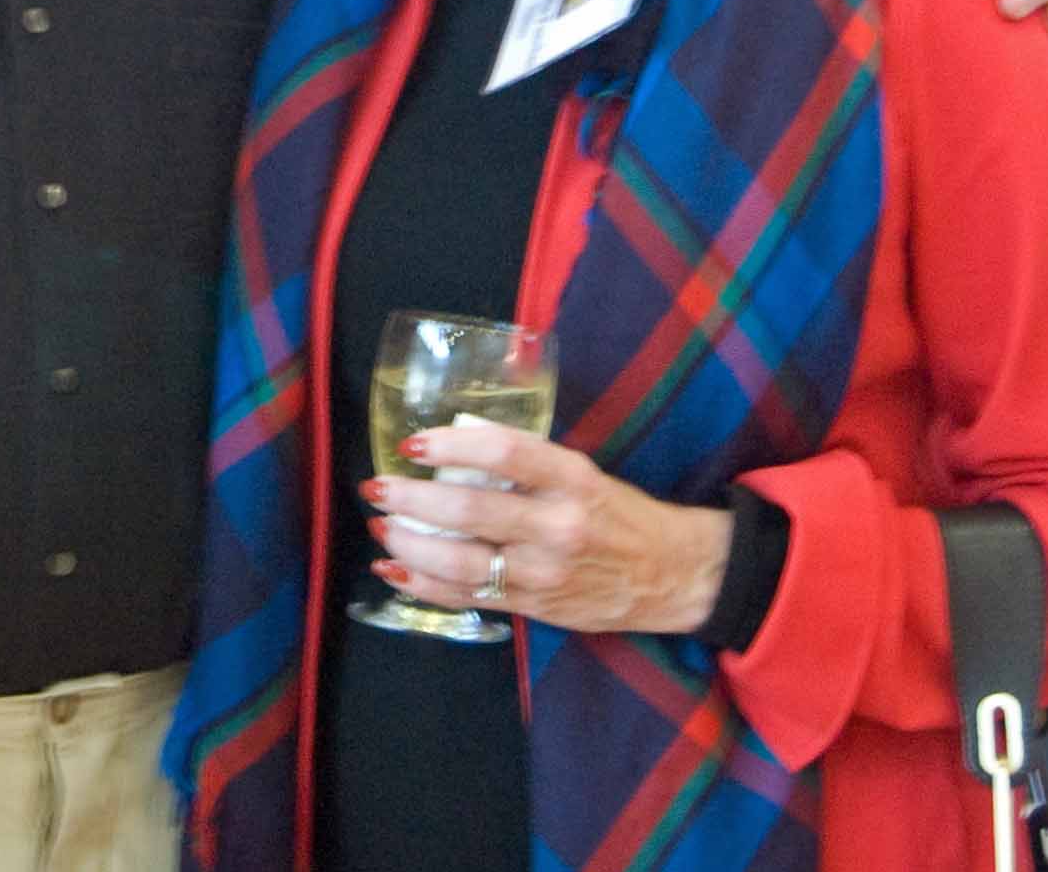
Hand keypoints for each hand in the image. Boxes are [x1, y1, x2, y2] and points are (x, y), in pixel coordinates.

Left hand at [362, 422, 732, 636]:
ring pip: (460, 561)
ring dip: (408, 544)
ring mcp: (543, 573)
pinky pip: (467, 597)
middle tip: (377, 486)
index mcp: (571, 480)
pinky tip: (393, 570)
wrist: (670, 575)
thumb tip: (454, 441)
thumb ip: (524, 463)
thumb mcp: (581, 473)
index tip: (413, 443)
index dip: (451, 444)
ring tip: (381, 526)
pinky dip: (423, 585)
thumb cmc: (618, 514)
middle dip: (411, 498)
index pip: (504, 453)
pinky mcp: (533, 607)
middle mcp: (557, 527)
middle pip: (469, 510)